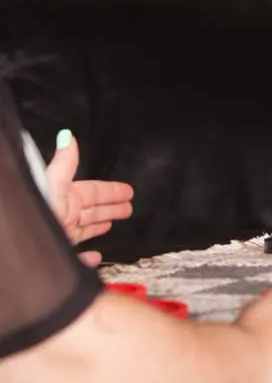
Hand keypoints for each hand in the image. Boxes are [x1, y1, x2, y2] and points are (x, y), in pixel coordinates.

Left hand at [45, 130, 133, 265]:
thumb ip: (64, 165)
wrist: (19, 253)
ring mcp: (60, 236)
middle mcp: (63, 216)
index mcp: (65, 199)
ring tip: (113, 224)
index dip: (112, 190)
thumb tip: (67, 137)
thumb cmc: (35, 219)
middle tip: (128, 206)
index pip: (94, 192)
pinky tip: (96, 257)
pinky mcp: (58, 256)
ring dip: (100, 226)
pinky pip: (77, 258)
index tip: (128, 190)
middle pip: (92, 210)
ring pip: (85, 230)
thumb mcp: (52, 187)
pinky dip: (88, 257)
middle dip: (111, 207)